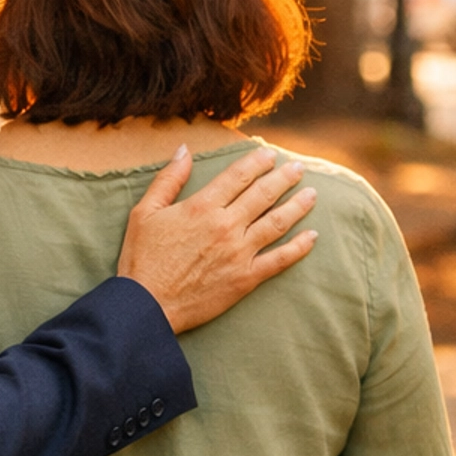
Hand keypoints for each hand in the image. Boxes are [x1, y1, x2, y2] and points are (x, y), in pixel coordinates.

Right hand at [116, 143, 316, 331]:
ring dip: (298, 205)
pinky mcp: (246, 279)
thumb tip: (184, 150)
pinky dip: (299, 247)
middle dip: (284, 178)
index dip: (257, 162)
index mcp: (202, 206)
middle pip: (263, 194)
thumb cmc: (142, 258)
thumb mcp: (145, 211)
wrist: (147, 305)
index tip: (270, 154)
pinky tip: (312, 236)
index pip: (238, 176)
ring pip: (277, 223)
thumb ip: (168, 179)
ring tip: (312, 194)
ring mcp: (239, 253)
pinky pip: (280, 260)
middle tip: (299, 168)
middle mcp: (226, 226)